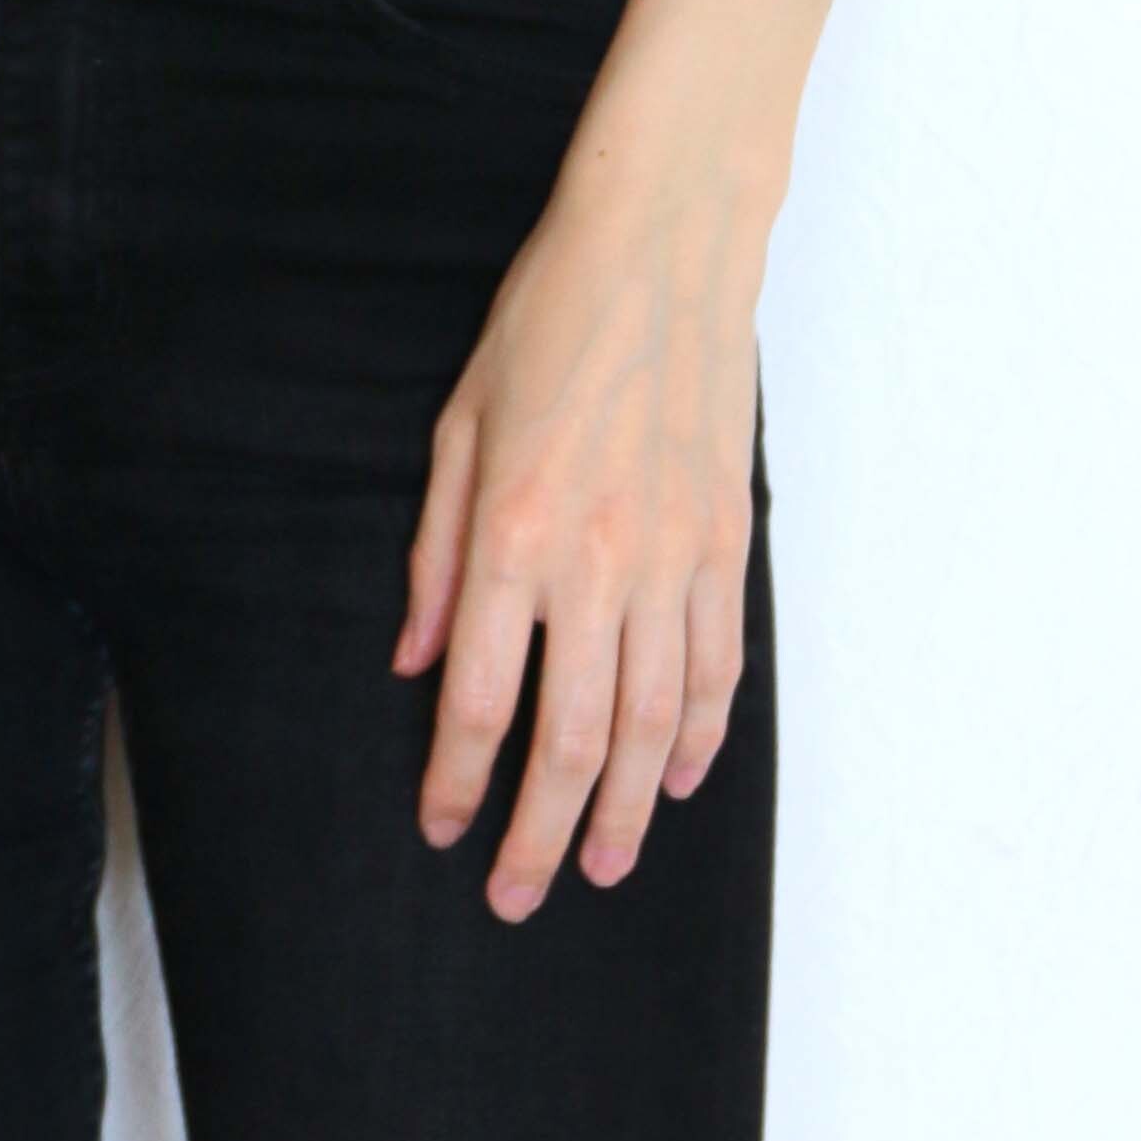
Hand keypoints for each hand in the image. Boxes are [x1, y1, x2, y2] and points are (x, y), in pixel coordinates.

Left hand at [393, 157, 765, 915]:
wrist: (661, 243)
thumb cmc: (545, 318)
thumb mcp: (457, 422)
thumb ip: (434, 553)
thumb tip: (413, 663)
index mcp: (512, 533)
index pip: (480, 701)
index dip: (459, 783)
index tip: (443, 831)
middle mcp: (596, 561)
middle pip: (571, 740)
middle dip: (540, 833)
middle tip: (519, 897)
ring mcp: (672, 556)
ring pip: (654, 722)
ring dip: (627, 809)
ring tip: (602, 865)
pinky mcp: (727, 539)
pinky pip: (716, 664)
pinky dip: (702, 734)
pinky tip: (681, 776)